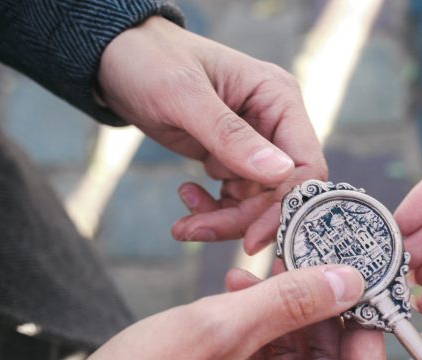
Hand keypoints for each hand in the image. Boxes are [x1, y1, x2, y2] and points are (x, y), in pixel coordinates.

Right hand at [43, 265, 385, 359]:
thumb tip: (352, 279)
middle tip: (298, 262)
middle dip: (318, 312)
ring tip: (249, 278)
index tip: (355, 277)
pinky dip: (259, 331)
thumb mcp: (222, 330)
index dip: (366, 324)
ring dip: (283, 315)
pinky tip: (234, 296)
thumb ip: (293, 302)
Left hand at [98, 17, 324, 252]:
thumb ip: (230, 136)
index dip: (285, 206)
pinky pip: (236, 199)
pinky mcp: (232, 159)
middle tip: (196, 230)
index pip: (305, 166)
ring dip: (223, 219)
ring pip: (257, 203)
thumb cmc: (150, 61)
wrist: (116, 58)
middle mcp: (275, 123)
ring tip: (183, 223)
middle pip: (280, 193)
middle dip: (242, 218)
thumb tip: (280, 173)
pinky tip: (187, 196)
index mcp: (279, 98)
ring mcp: (255, 143)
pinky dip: (213, 210)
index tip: (251, 239)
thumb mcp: (184, 96)